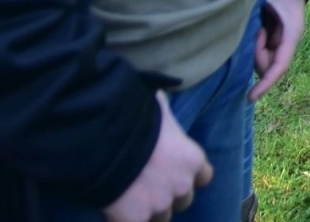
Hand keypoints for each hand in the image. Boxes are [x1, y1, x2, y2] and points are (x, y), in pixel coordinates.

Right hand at [103, 91, 211, 221]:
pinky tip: (117, 211)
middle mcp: (182, 185)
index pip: (204, 177)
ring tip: (132, 199)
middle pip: (184, 201)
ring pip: (161, 218)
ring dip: (150, 211)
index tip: (177, 173)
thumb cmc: (135, 117)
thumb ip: (165, 113)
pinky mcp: (134, 220)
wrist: (105, 140)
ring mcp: (159, 205)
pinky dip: (127, 219)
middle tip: (150, 186)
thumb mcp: (158, 107)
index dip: (190, 176)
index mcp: (193, 159)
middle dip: (170, 195)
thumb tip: (161, 99)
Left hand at [249, 0, 306, 101]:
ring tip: (255, 19)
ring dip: (253, 44)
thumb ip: (254, 23)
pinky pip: (261, 45)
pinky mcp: (275, 32)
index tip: (250, 96)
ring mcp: (282, 35)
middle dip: (255, 53)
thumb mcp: (264, 0)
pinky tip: (254, 23)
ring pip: (262, 53)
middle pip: (268, 61)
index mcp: (292, 32)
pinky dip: (254, 40)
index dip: (266, 83)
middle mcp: (288, 38)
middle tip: (253, 28)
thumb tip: (243, 46)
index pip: (279, 65)